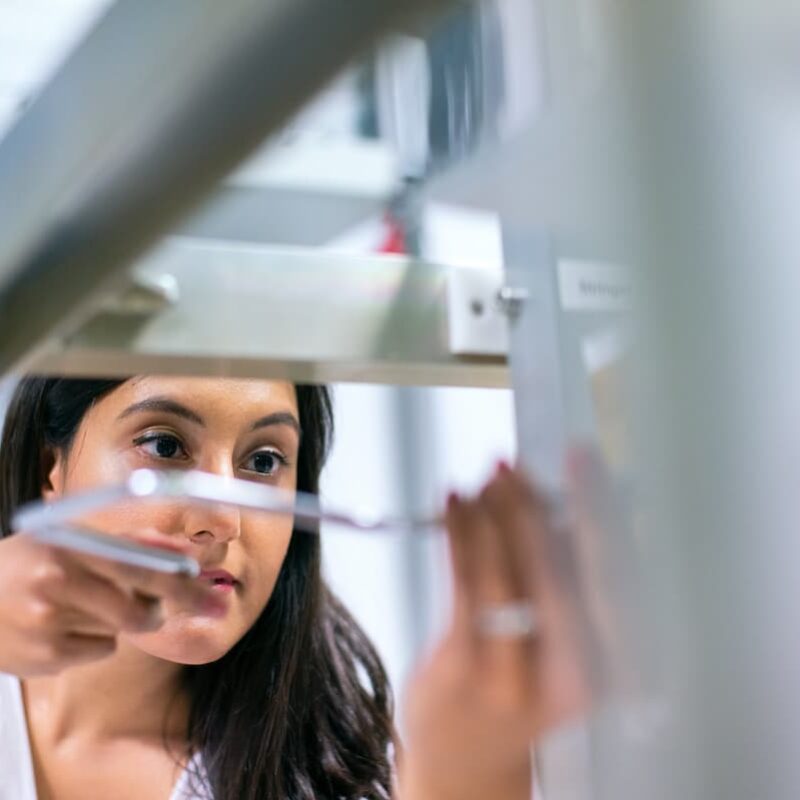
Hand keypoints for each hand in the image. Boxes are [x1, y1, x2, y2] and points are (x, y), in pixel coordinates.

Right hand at [0, 530, 224, 676]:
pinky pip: (100, 650)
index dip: (184, 585)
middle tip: (178, 606)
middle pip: (139, 612)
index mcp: (70, 546)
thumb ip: (130, 543)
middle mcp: (57, 583)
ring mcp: (47, 625)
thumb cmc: (29, 562)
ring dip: (120, 618)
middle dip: (164, 610)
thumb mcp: (73, 538)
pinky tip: (64, 624)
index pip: (142, 567)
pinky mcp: (43, 658)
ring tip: (86, 602)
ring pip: (122, 630)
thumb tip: (181, 550)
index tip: (214, 597)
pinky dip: (96, 638)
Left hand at [398, 462, 591, 799]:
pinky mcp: (465, 670)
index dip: (599, 509)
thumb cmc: (520, 681)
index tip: (584, 462)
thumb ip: (568, 577)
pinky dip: (460, 534)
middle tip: (520, 464)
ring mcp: (517, 676)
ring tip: (487, 476)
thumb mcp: (562, 640)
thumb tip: (564, 497)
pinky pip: (464, 585)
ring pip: (509, 574)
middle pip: (563, 572)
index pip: (613, 572)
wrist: (468, 757)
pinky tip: (455, 502)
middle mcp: (574, 674)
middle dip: (539, 507)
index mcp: (612, 663)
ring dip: (496, 514)